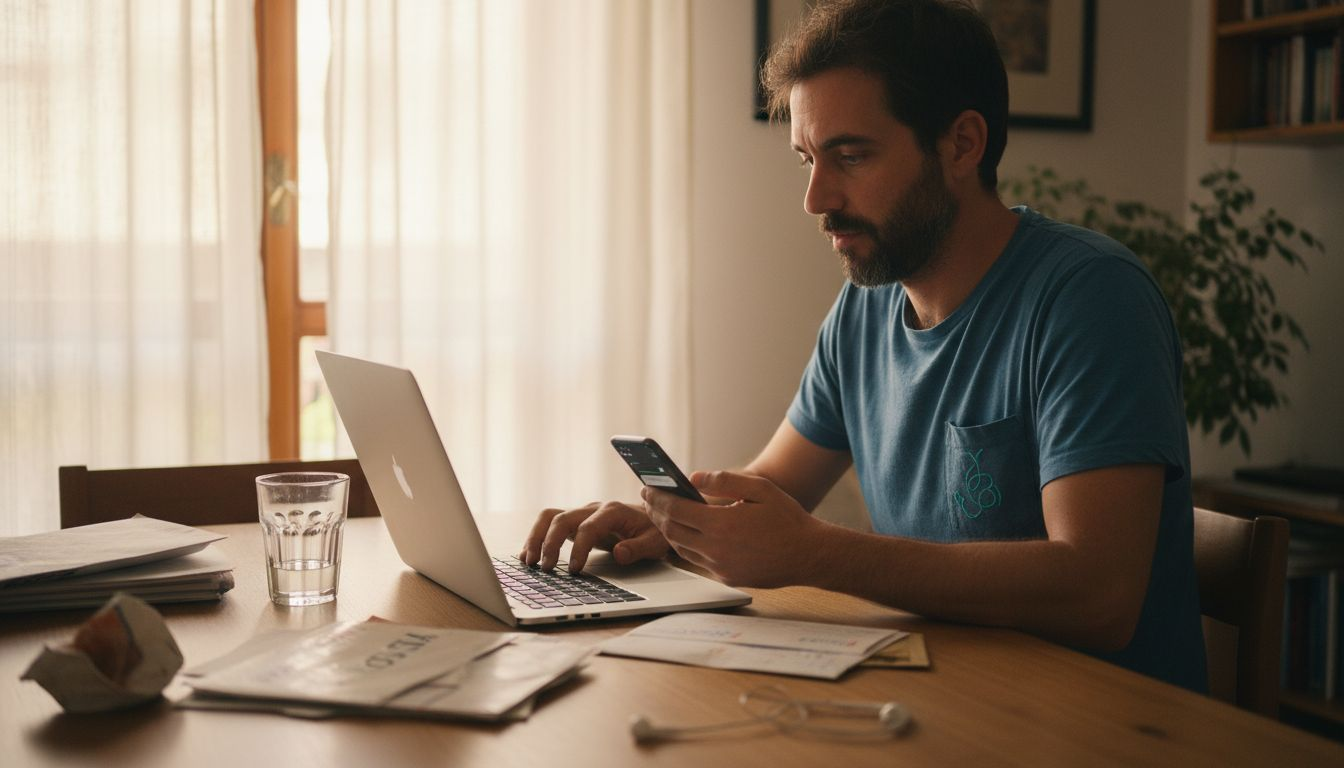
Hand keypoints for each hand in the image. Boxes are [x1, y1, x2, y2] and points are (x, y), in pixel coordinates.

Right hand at [518, 501, 669, 572]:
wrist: (655, 517)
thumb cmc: (654, 529)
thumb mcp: (655, 541)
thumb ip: (638, 548)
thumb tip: (619, 553)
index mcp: (612, 511)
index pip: (588, 527)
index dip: (579, 548)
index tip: (574, 570)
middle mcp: (593, 508)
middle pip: (561, 518)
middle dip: (549, 542)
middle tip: (544, 568)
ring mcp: (582, 513)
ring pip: (550, 517)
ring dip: (536, 537)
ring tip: (528, 561)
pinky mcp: (576, 521)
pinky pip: (551, 524)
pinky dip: (538, 537)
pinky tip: (529, 554)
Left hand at [642, 470, 827, 587]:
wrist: (809, 555)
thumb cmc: (787, 518)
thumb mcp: (760, 489)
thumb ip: (724, 481)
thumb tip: (693, 477)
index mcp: (721, 524)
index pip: (675, 510)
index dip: (657, 498)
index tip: (647, 488)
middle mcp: (716, 549)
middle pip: (671, 531)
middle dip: (656, 514)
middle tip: (650, 500)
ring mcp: (720, 567)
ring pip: (680, 549)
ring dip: (668, 531)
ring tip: (664, 515)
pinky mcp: (726, 578)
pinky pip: (698, 561)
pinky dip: (687, 546)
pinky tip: (687, 533)